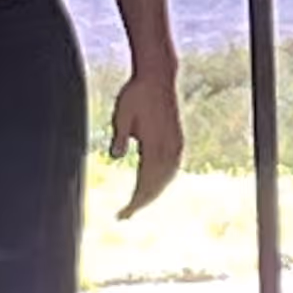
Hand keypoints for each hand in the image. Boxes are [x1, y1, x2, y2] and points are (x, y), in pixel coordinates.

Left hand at [111, 65, 183, 215]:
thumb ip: (119, 136)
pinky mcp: (177, 139)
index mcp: (154, 142)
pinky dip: (163, 181)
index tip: (123, 214)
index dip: (135, 201)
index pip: (145, 181)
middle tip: (125, 216)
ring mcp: (175, 143)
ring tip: (138, 204)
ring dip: (153, 193)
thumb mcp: (121, 113)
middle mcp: (168, 146)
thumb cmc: (136, 93)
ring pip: (167, 177)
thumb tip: (115, 156)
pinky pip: (172, 167)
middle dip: (142, 203)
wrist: (158, 77)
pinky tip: (155, 185)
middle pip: (157, 184)